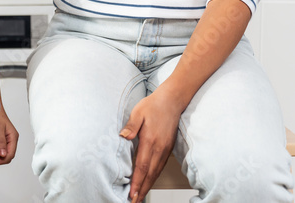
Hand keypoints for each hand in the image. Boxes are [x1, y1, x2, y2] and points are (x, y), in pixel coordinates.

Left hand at [0, 105, 18, 166]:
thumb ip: (1, 141)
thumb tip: (3, 155)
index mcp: (13, 137)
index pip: (10, 154)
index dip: (1, 161)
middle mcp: (12, 139)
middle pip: (8, 155)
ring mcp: (7, 139)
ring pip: (5, 154)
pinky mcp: (2, 138)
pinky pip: (1, 150)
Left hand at [120, 87, 182, 202]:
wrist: (171, 101)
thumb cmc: (152, 105)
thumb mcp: (138, 112)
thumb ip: (131, 126)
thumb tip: (123, 136)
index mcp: (150, 141)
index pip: (142, 166)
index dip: (137, 182)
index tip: (132, 193)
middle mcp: (159, 148)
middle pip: (150, 174)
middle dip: (142, 189)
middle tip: (134, 201)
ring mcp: (165, 149)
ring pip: (156, 172)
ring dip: (148, 185)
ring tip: (140, 196)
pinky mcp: (168, 149)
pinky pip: (160, 166)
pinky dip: (154, 177)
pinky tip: (149, 181)